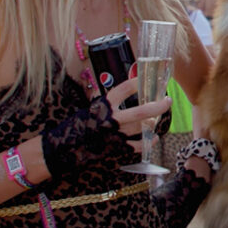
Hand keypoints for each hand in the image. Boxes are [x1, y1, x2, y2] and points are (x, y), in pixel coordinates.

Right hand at [41, 80, 169, 178]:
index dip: (137, 82)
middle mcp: (110, 119)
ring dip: (152, 123)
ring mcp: (114, 135)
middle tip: (167, 100)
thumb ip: (107, 102)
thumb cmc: (74, 127)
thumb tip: (126, 90)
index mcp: (102, 106)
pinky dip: (148, 142)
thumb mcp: (89, 109)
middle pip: (141, 111)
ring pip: (141, 128)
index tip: (146, 78)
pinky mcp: (115, 149)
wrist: (61, 149)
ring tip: (156, 119)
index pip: (124, 89)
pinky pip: (138, 146)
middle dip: (158, 106)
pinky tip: (153, 138)